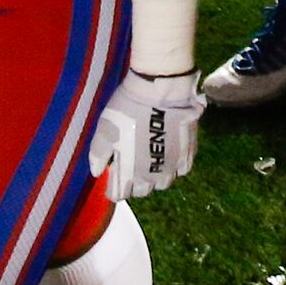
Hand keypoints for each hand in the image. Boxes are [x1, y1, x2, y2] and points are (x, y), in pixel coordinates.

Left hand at [88, 68, 203, 200]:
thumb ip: (98, 155)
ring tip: (150, 162)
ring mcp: (172, 165)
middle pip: (142, 191)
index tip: (111, 179)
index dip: (113, 189)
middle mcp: (152, 175)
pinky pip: (181, 170)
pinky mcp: (188, 153)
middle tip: (129, 168)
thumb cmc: (128, 109)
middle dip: (134, 184)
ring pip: (163, 183)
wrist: (161, 90)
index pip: (119, 194)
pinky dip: (174, 167)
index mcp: (129, 172)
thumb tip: (97, 172)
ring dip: (154, 177)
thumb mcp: (104, 130)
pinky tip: (169, 155)